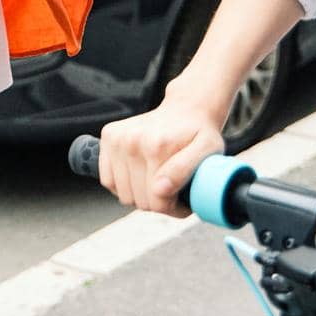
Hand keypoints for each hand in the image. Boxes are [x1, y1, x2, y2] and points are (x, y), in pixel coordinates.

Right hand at [98, 97, 224, 217]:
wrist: (186, 108)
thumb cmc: (199, 133)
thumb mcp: (207, 150)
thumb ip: (184, 170)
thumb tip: (159, 190)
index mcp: (157, 146)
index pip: (157, 202)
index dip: (173, 207)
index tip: (184, 199)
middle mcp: (132, 140)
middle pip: (140, 200)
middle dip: (158, 201)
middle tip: (172, 189)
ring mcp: (117, 137)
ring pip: (123, 194)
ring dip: (140, 194)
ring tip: (156, 180)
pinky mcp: (108, 135)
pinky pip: (108, 180)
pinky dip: (123, 185)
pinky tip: (139, 175)